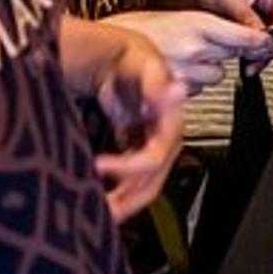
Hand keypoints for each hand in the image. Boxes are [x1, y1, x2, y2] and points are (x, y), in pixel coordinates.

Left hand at [86, 26, 186, 220]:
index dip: (129, 167)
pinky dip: (118, 193)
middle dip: (127, 198)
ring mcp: (151, 148)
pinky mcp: (137, 154)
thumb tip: (175, 90)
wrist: (120, 60)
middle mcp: (164, 138)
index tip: (99, 165)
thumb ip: (156, 82)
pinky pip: (132, 182)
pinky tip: (99, 201)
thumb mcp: (142, 64)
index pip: (154, 156)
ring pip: (143, 187)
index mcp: (169, 120)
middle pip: (151, 180)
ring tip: (97, 214)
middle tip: (100, 209)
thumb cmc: (129, 59)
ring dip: (122, 203)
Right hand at [107, 9, 272, 94]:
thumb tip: (237, 38)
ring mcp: (186, 72)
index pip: (245, 35)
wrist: (102, 51)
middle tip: (206, 47)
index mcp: (199, 22)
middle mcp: (196, 47)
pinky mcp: (175, 93)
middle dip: (226, 52)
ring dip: (207, 71)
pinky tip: (172, 74)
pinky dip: (189, 85)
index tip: (272, 42)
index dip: (261, 41)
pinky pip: (196, 91)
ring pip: (216, 76)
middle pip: (233, 55)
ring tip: (183, 61)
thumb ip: (206, 30)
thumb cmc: (134, 30)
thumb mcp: (174, 19)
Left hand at [181, 0, 272, 73]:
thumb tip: (262, 36)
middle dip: (270, 48)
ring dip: (263, 56)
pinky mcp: (253, 32)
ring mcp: (264, 20)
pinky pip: (261, 48)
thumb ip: (247, 18)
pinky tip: (246, 65)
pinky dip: (255, 58)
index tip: (266, 44)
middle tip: (255, 58)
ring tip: (249, 65)